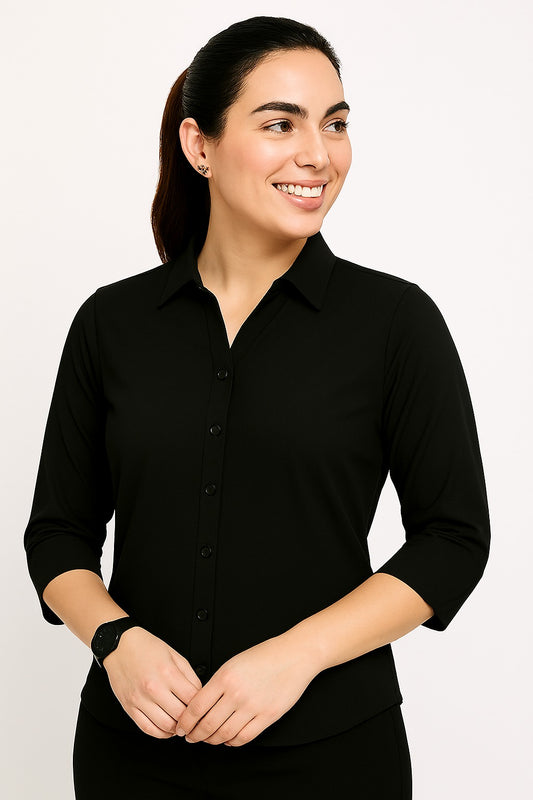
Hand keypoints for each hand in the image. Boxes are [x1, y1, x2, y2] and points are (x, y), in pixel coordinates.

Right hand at [102, 627, 202, 738]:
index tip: (203, 707)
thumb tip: (199, 693)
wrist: (119, 646)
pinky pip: (147, 728)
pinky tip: (167, 729)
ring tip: (181, 724)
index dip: (201, 705)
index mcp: (168, 673)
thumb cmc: (146, 647)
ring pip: (165, 726)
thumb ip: (189, 675)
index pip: (192, 699)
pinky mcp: (129, 707)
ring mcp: (140, 699)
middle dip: (190, 719)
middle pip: (180, 715)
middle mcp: (153, 688)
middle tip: (194, 718)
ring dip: (177, 729)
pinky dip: (160, 733)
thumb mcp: (174, 655)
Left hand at [174, 635, 317, 746]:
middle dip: (195, 735)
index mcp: (225, 677)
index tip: (181, 727)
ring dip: (212, 741)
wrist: (293, 655)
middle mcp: (236, 693)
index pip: (196, 707)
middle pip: (207, 724)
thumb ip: (217, 683)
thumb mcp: (233, 663)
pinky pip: (244, 737)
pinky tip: (229, 740)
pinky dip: (232, 742)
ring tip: (208, 740)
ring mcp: (252, 706)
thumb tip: (201, 704)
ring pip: (224, 734)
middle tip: (190, 737)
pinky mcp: (267, 716)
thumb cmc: (265, 656)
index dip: (185, 722)